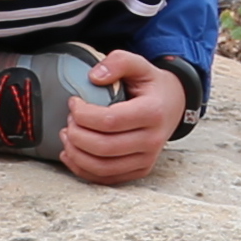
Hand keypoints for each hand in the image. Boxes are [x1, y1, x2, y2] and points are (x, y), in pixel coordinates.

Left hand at [59, 50, 177, 188]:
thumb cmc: (152, 86)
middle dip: (76, 134)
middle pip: (103, 147)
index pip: (110, 121)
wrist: (174, 105)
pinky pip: (107, 178)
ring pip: (102, 167)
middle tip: (69, 120)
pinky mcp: (140, 170)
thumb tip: (94, 77)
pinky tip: (71, 154)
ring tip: (67, 136)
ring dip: (76, 154)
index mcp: (152, 112)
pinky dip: (83, 170)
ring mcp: (147, 159)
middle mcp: (152, 140)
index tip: (73, 102)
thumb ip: (118, 62)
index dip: (84, 114)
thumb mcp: (139, 65)